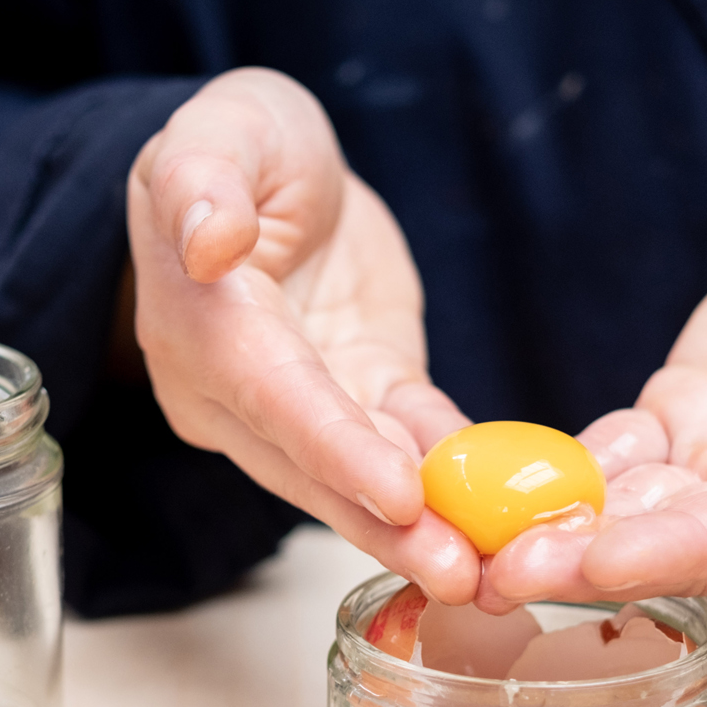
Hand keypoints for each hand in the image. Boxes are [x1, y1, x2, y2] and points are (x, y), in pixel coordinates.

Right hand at [127, 68, 478, 601]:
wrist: (271, 170)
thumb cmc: (238, 144)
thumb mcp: (220, 131)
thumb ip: (201, 182)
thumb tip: (209, 240)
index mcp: (202, 326)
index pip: (274, 397)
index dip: (336, 448)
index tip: (399, 493)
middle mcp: (237, 392)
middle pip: (316, 467)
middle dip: (388, 525)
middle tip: (460, 572)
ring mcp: (298, 407)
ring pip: (362, 477)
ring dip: (423, 530)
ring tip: (487, 575)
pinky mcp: (360, 396)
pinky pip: (409, 443)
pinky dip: (453, 480)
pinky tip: (505, 521)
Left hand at [480, 188, 706, 607]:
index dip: (680, 549)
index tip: (601, 559)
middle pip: (680, 547)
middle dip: (588, 562)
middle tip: (495, 571)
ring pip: (631, 515)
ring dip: (553, 528)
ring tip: (466, 539)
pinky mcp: (683, 432)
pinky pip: (613, 461)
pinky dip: (555, 471)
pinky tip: (488, 476)